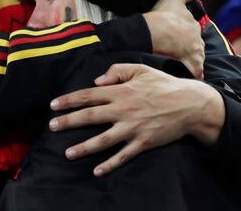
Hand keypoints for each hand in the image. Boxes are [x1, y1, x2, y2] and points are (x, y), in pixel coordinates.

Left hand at [49, 63, 224, 175]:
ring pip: (103, 139)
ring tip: (68, 153)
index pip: (89, 95)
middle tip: (52, 126)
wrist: (189, 104)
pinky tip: (97, 171)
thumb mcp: (140, 69)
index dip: (70, 100)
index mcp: (120, 91)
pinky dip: (110, 164)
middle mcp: (123, 110)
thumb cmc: (163, 84)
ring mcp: (132, 128)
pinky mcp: (143, 143)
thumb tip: (97, 81)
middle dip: (69, 121)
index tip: (54, 105)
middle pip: (90, 116)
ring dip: (84, 147)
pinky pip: (123, 156)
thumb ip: (117, 70)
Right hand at [143, 0, 204, 77]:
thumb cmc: (163, 16)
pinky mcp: (190, 67)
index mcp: (194, 26)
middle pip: (194, 44)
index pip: (192, 29)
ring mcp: (195, 55)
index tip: (174, 32)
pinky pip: (193, 72)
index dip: (183, 30)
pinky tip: (180, 69)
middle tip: (172, 45)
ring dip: (188, 58)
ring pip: (195, 58)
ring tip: (174, 58)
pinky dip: (189, 71)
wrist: (153, 34)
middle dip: (187, 45)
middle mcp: (198, 41)